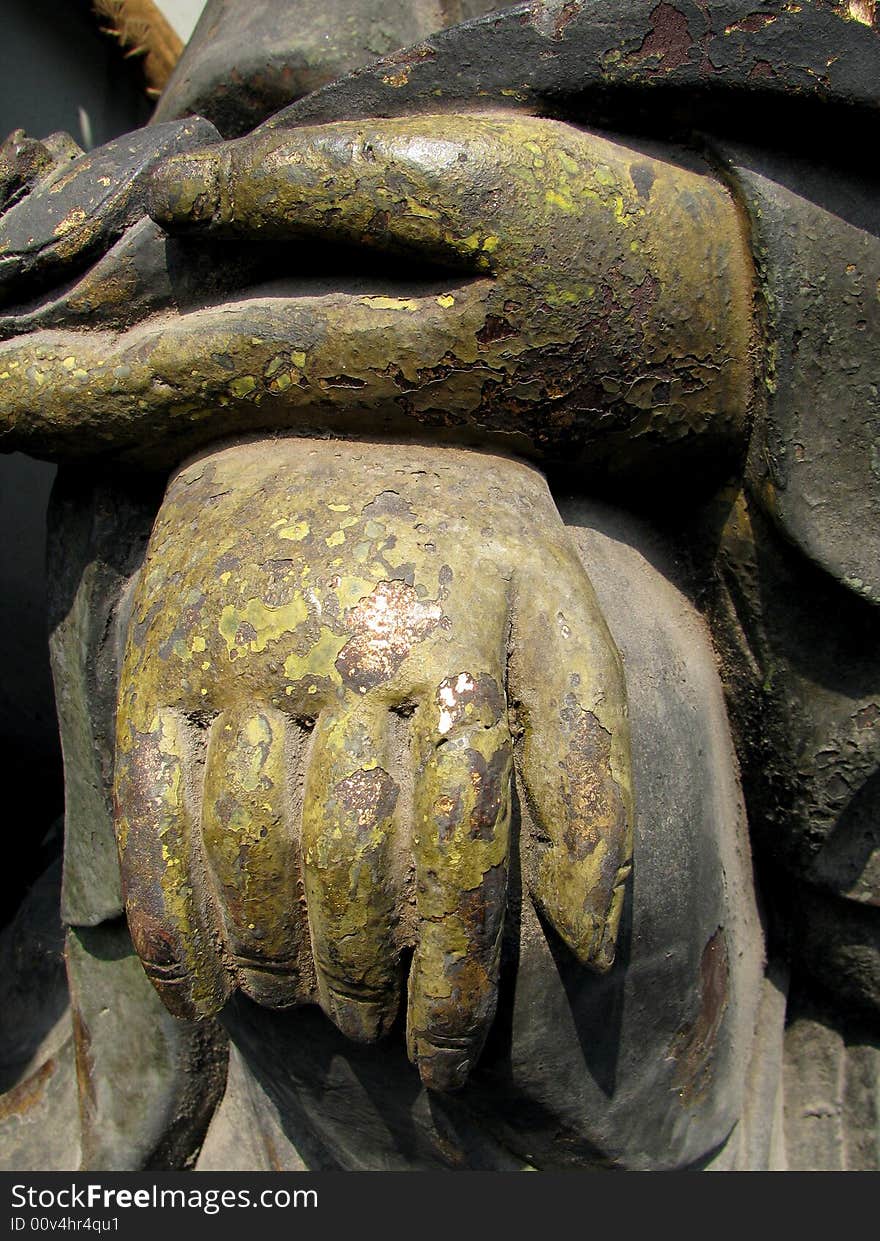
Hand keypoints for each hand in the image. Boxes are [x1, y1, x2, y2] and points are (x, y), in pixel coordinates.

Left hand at [0, 112, 750, 470]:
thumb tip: (182, 201)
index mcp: (356, 358)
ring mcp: (357, 415)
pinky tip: (134, 373)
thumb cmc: (600, 238)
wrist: (698, 337)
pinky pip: (255, 392)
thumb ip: (326, 190)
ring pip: (203, 408)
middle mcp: (336, 408)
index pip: (167, 372)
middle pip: (166, 409)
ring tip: (16, 386)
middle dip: (54, 402)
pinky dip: (174, 383)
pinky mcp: (385, 400)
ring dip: (100, 399)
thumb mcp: (480, 177)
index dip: (59, 381)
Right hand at [114, 438, 632, 1090]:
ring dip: (274, 960)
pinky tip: (202, 991)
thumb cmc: (465, 535)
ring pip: (240, 852)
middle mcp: (332, 661)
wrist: (336, 416)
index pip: (455, 857)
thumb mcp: (561, 619)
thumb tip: (583, 933)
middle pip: (342, 866)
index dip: (455, 979)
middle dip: (362, 977)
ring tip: (305, 1006)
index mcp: (448, 655)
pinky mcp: (156, 665)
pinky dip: (170, 920)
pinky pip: (148, 813)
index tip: (451, 1060)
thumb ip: (588, 763)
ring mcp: (230, 663)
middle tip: (375, 1026)